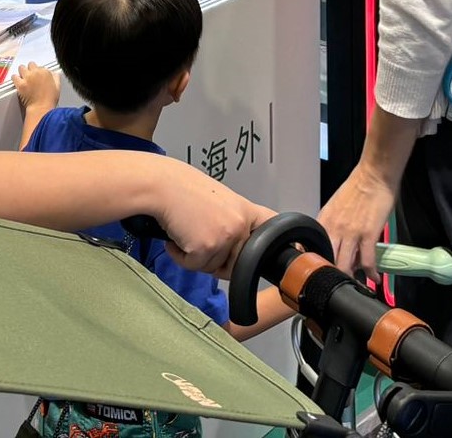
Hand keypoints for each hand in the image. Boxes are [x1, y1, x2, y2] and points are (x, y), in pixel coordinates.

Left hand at [13, 63, 59, 110]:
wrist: (41, 108)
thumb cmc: (49, 100)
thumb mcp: (58, 86)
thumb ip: (55, 77)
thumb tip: (53, 74)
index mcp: (45, 72)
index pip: (40, 66)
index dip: (39, 71)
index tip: (38, 75)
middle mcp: (36, 73)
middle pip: (31, 64)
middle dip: (31, 69)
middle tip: (31, 75)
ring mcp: (27, 78)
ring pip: (21, 68)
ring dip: (22, 71)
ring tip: (23, 76)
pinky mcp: (20, 84)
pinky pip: (14, 76)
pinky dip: (15, 78)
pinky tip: (17, 80)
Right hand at [154, 163, 274, 277]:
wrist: (161, 185)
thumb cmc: (183, 189)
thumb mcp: (219, 201)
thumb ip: (232, 222)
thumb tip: (231, 253)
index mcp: (246, 209)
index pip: (273, 228)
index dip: (279, 244)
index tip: (290, 250)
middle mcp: (241, 224)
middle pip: (238, 262)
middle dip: (216, 260)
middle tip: (197, 240)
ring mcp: (226, 237)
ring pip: (212, 267)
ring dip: (195, 258)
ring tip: (183, 233)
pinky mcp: (206, 248)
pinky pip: (194, 267)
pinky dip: (181, 257)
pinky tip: (175, 238)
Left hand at [320, 164, 396, 277]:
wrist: (373, 175)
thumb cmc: (357, 188)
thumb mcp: (335, 206)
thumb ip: (331, 224)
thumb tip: (332, 241)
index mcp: (324, 221)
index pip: (312, 248)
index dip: (314, 265)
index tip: (318, 274)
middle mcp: (334, 228)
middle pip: (328, 261)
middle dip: (331, 276)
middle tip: (337, 285)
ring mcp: (351, 233)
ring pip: (345, 265)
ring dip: (350, 279)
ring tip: (355, 285)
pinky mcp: (368, 234)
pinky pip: (367, 261)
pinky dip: (371, 273)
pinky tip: (374, 279)